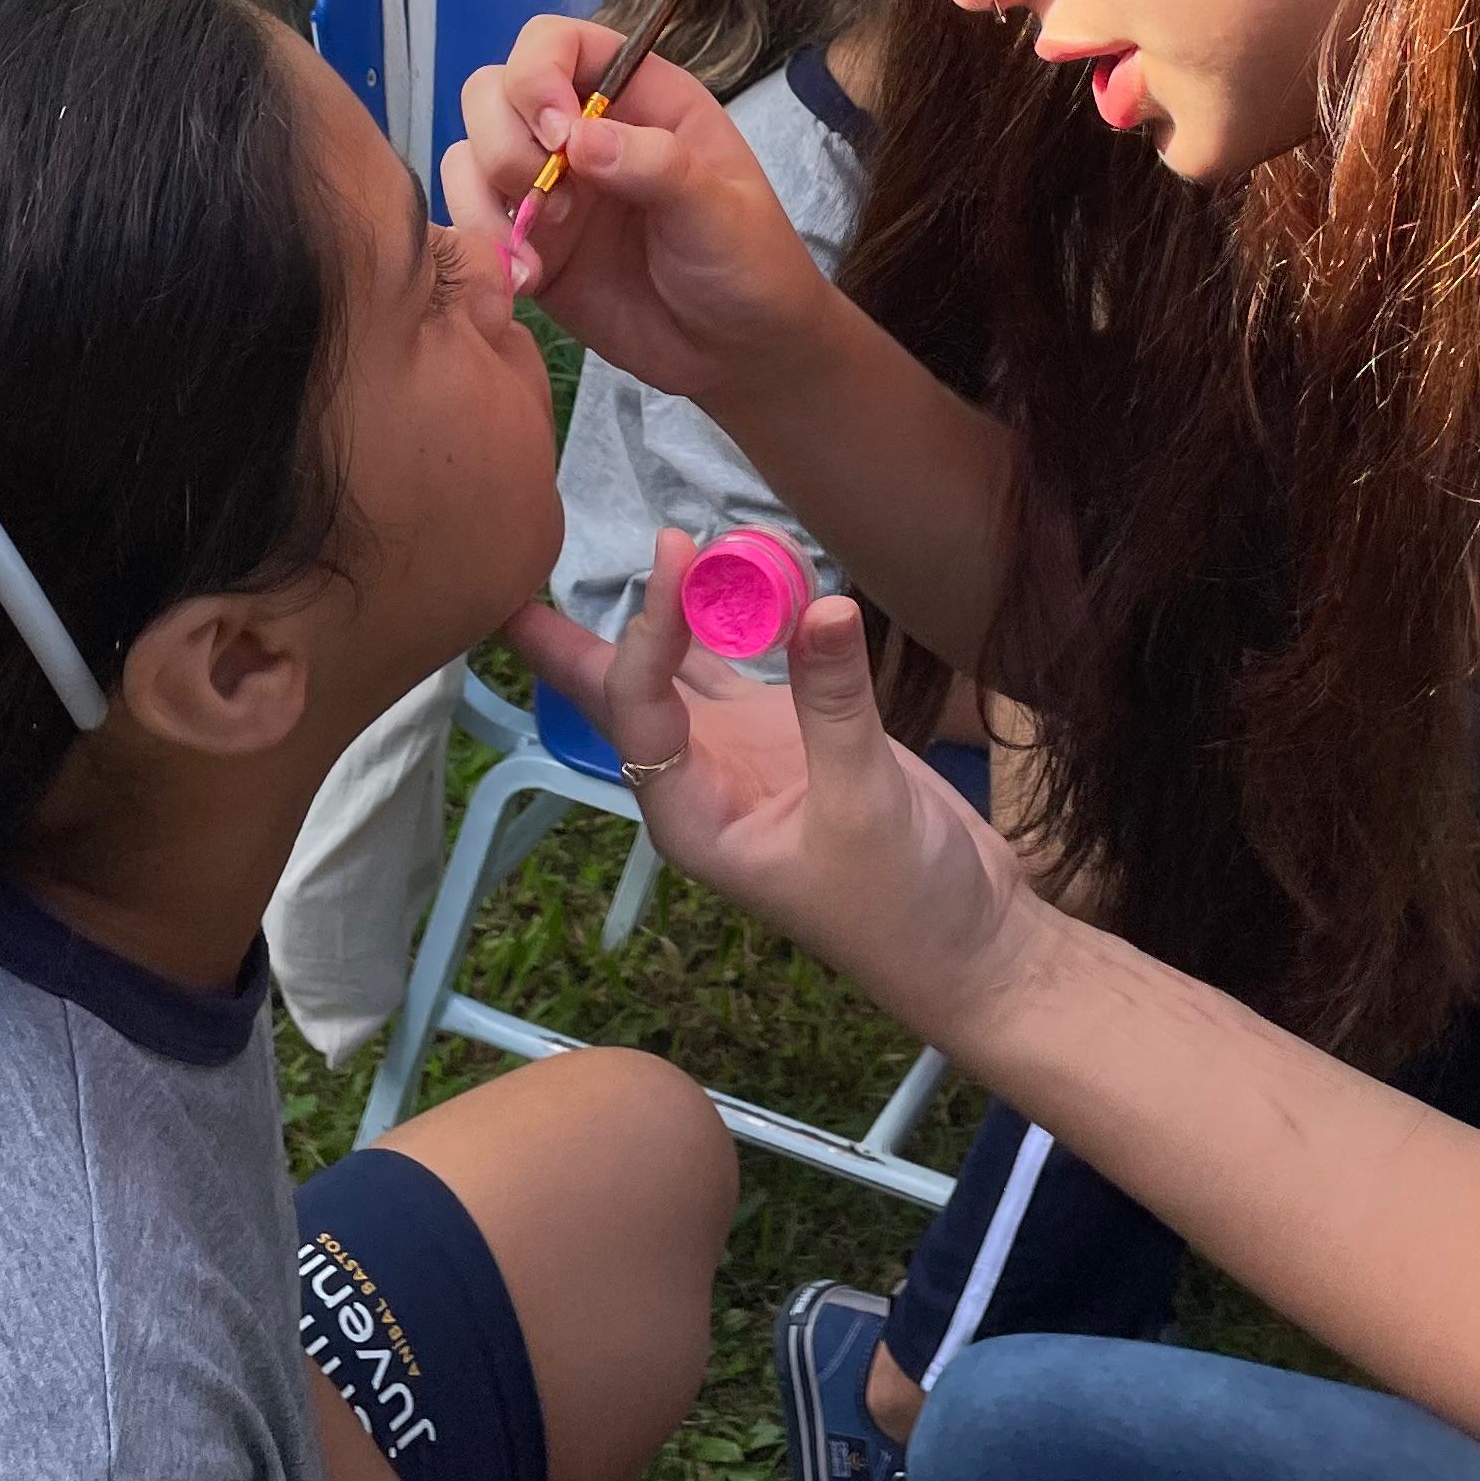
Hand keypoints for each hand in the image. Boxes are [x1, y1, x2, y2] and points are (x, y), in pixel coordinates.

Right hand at [449, 16, 837, 401]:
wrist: (735, 353)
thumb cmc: (748, 265)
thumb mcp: (721, 211)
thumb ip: (657, 166)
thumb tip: (577, 138)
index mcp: (637, 97)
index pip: (557, 42)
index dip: (537, 73)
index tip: (557, 134)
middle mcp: (580, 130)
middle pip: (493, 91)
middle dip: (507, 144)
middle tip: (558, 205)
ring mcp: (547, 186)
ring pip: (470, 153)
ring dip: (485, 198)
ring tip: (536, 253)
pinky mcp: (524, 243)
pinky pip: (468, 219)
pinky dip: (480, 243)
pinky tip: (526, 281)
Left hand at [511, 538, 1037, 1046]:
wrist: (969, 943)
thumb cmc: (902, 907)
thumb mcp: (865, 806)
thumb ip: (837, 704)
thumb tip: (822, 603)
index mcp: (688, 814)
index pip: (639, 707)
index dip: (649, 626)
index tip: (675, 551)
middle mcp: (699, 777)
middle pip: (621, 692)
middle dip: (569, 635)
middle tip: (510, 567)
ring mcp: (745, 750)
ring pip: (684, 667)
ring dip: (670, 606)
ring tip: (630, 537)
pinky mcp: (794, 731)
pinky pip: (753, 658)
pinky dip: (746, 610)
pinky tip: (736, 560)